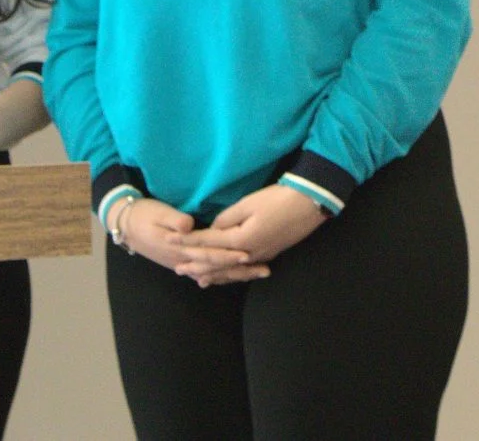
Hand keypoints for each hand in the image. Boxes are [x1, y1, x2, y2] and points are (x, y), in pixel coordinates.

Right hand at [117, 198, 267, 284]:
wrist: (126, 225)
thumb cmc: (144, 214)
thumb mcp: (158, 212)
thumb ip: (174, 220)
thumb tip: (189, 226)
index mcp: (179, 248)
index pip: (209, 254)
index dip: (229, 254)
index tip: (248, 254)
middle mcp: (183, 260)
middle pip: (217, 268)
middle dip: (241, 269)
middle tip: (265, 269)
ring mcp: (183, 263)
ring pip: (214, 273)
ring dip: (236, 274)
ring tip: (258, 273)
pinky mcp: (182, 262)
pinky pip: (206, 272)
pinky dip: (222, 276)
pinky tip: (234, 277)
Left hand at [178, 185, 324, 284]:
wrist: (310, 204)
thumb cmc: (278, 199)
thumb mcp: (249, 204)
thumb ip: (227, 219)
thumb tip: (213, 229)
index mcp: (239, 240)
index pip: (206, 242)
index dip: (186, 241)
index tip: (168, 240)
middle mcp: (247, 254)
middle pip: (216, 261)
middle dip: (195, 263)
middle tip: (176, 268)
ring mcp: (259, 256)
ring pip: (229, 270)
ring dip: (211, 274)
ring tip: (196, 279)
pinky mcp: (268, 254)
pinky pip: (242, 270)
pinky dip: (230, 274)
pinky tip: (227, 276)